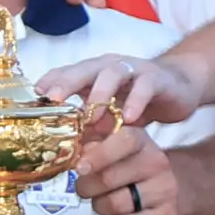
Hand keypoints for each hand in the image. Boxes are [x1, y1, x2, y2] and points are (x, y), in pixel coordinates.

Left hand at [37, 49, 208, 129]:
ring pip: (113, 73)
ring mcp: (134, 70)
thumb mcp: (109, 114)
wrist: (178, 87)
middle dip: (68, 81)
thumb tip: (63, 147)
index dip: (51, 81)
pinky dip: (136, 101)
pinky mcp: (156, 79)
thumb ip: (88, 125)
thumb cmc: (136, 100)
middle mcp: (110, 67)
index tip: (36, 94)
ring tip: (93, 116)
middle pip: (85, 69)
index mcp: (94, 74)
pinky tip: (130, 118)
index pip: (68, 73)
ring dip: (101, 93)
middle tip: (54, 98)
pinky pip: (145, 86)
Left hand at [69, 110, 183, 214]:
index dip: (98, 155)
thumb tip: (79, 152)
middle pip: (109, 178)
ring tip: (105, 199)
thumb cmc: (132, 167)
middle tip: (84, 187)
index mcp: (141, 141)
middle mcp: (156, 164)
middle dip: (86, 186)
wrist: (166, 190)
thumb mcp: (114, 147)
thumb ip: (93, 145)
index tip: (80, 167)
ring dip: (100, 205)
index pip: (124, 141)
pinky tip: (121, 213)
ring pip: (113, 204)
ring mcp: (163, 191)